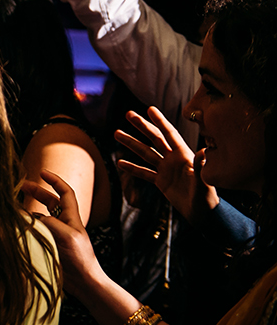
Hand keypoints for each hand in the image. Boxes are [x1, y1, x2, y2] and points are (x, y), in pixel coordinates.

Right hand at [23, 171, 110, 302]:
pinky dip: (27, 227)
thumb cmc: (80, 258)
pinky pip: (36, 232)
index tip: (42, 172)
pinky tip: (18, 228)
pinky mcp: (50, 247)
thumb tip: (28, 215)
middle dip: (37, 191)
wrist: (85, 283)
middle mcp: (64, 224)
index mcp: (72, 218)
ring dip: (29, 210)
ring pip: (41, 216)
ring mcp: (56, 236)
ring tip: (15, 208)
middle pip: (50, 202)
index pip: (65, 193)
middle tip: (21, 186)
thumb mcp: (66, 235)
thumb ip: (48, 222)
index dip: (55, 180)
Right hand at [115, 107, 218, 221]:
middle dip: (142, 126)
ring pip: (146, 153)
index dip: (160, 121)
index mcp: (184, 155)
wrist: (203, 215)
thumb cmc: (207, 198)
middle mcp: (173, 159)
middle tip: (129, 114)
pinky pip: (144, 172)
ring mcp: (166, 170)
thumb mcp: (204, 181)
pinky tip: (120, 162)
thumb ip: (201, 166)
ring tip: (117, 133)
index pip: (170, 134)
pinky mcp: (161, 182)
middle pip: (155, 138)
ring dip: (131, 143)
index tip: (150, 109)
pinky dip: (132, 167)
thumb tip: (204, 150)